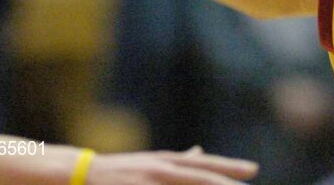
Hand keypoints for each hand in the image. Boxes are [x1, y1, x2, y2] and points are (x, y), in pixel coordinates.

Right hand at [86, 146, 257, 183]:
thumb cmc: (120, 170)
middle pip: (200, 175)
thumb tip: (200, 151)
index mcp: (166, 162)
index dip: (229, 167)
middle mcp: (160, 168)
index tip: (253, 170)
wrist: (80, 173)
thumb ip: (178, 160)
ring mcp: (147, 180)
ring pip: (186, 182)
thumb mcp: (152, 161)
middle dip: (225, 180)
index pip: (205, 165)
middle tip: (250, 178)